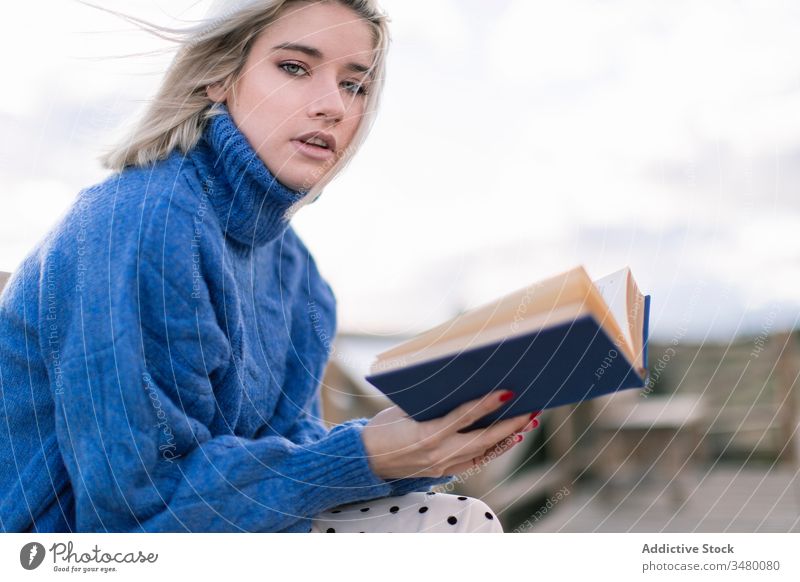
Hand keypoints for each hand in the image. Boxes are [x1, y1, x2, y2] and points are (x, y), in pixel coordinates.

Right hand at [361, 390, 538, 479]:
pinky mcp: (443, 472)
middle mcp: (438, 453)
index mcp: (427, 434)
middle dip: (511, 423)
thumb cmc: (383, 428)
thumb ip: (433, 405)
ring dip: (508, 437)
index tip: (509, 392)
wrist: (365, 461)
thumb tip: (464, 390)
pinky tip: (508, 439)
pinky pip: (475, 461)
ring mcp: (443, 466)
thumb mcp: (403, 411)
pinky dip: (493, 449)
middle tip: (532, 409)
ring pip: (484, 451)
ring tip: (528, 422)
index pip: (465, 416)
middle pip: (484, 438)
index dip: (488, 403)